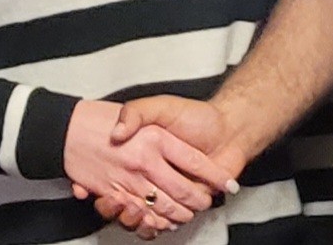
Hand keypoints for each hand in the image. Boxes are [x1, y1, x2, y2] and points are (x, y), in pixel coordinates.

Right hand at [64, 100, 236, 235]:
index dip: (104, 187)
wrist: (229, 130)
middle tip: (117, 204)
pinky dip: (155, 226)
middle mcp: (150, 174)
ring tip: (135, 211)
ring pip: (141, 215)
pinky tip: (155, 221)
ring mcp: (165, 191)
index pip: (113, 174)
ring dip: (136, 218)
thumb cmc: (196, 116)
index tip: (104, 191)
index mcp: (141, 153)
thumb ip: (137, 113)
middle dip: (120, 208)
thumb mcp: (161, 106)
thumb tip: (116, 133)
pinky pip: (161, 222)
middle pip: (126, 201)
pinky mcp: (180, 205)